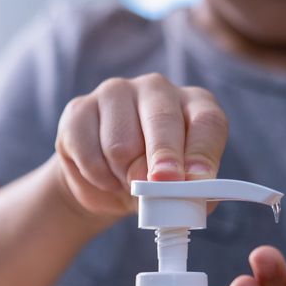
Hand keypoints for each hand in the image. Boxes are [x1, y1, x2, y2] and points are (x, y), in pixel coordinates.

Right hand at [53, 74, 227, 217]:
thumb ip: (190, 191)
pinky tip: (104, 177)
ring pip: (120, 144)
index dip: (201, 154)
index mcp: (194, 104)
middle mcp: (156, 89)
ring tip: (127, 181)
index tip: (193, 182)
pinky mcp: (79, 109)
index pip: (207, 121)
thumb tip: (189, 196)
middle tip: (157, 185)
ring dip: (123, 176)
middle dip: (161, 159)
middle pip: (162, 121)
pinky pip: (88, 152)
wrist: (104, 182)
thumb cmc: (152, 180)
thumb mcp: (178, 188)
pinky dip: (98, 177)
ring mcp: (115, 93)